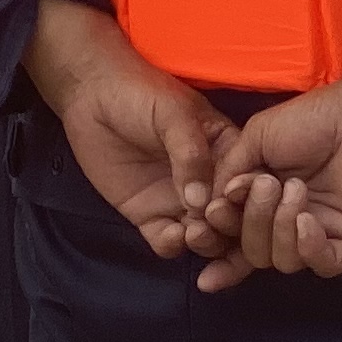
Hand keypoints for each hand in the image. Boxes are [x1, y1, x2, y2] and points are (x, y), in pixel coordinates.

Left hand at [30, 8, 234, 264]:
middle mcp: (210, 183)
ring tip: (192, 232)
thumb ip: (190, 154)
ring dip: (204, 241)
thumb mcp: (174, 114)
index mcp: (228, 154)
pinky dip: (172, 246)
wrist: (92, 95)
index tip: (236, 204)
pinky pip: (167, 242)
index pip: (250, 186)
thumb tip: (201, 200)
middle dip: (228, 228)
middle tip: (210, 222)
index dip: (249, 200)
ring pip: (205, 236)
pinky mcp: (149, 216)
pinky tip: (168, 235)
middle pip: (232, 219)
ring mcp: (180, 202)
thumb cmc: (141, 95)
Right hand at [199, 31, 341, 290]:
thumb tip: (204, 211)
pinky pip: (322, 266)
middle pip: (254, 254)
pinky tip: (306, 218)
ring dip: (278, 225)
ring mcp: (320, 239)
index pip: (235, 243)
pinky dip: (308, 247)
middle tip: (262, 186)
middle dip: (248, 223)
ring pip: (283, 262)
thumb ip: (226, 177)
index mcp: (265, 209)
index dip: (214, 247)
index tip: (195, 234)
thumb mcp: (252, 143)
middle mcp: (290, 229)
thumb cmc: (308, 122)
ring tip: (293, 188)